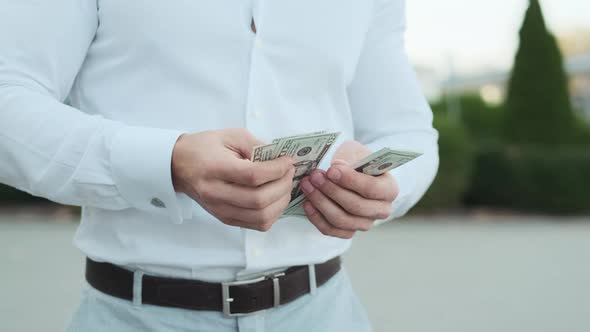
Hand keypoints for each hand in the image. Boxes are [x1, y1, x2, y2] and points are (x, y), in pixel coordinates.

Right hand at [172, 128, 294, 230]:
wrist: (179, 165)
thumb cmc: (205, 148)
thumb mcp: (230, 136)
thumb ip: (256, 146)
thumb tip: (280, 159)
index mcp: (215, 169)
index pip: (253, 176)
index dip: (276, 169)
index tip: (287, 161)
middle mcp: (216, 194)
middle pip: (259, 200)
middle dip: (282, 185)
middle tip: (289, 172)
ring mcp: (221, 210)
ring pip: (261, 217)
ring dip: (281, 202)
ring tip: (285, 186)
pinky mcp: (225, 219)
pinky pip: (257, 224)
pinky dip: (273, 213)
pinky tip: (276, 199)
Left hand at [299, 141, 397, 238]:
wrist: (352, 173)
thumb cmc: (356, 161)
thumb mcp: (356, 152)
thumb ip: (349, 158)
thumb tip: (337, 166)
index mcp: (389, 189)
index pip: (371, 189)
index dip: (350, 181)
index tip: (331, 170)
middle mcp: (381, 210)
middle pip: (356, 206)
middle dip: (331, 190)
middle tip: (314, 176)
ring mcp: (365, 223)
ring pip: (342, 220)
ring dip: (321, 202)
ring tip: (307, 186)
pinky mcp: (348, 231)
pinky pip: (331, 230)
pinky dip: (317, 218)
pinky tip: (307, 203)